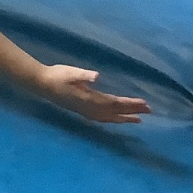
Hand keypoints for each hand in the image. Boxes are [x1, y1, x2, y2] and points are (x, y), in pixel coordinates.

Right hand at [35, 65, 150, 123]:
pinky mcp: (83, 111)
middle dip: (132, 112)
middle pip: (115, 112)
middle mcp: (90, 109)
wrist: (42, 84)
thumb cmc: (58, 75)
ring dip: (124, 118)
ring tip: (138, 120)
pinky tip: (116, 119)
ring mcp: (86, 112)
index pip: (115, 103)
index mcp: (90, 99)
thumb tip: (97, 76)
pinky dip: (113, 120)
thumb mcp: (71, 72)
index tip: (145, 104)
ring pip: (110, 118)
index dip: (130, 105)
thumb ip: (84, 75)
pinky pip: (103, 119)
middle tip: (149, 111)